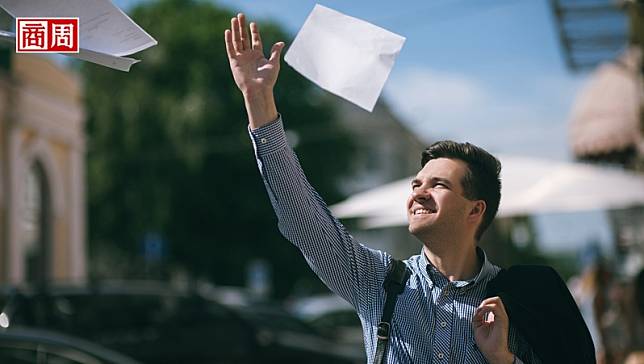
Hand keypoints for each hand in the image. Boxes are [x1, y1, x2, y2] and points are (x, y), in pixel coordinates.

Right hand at [224, 13, 284, 127]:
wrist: (258, 90)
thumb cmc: (267, 80)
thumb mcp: (274, 63)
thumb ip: (275, 52)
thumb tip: (281, 42)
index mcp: (258, 56)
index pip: (255, 40)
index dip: (254, 32)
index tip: (253, 24)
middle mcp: (248, 56)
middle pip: (244, 38)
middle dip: (242, 27)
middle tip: (240, 16)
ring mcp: (241, 58)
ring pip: (237, 41)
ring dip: (235, 30)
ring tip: (234, 19)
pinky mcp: (234, 62)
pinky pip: (230, 49)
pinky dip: (229, 40)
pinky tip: (228, 31)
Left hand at [472, 296, 514, 363]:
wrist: (492, 351)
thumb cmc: (486, 342)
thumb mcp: (478, 325)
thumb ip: (477, 316)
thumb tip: (478, 309)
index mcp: (495, 317)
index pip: (492, 303)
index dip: (482, 304)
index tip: (477, 313)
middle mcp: (499, 316)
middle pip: (496, 299)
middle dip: (485, 301)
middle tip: (479, 311)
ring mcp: (502, 317)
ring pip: (497, 300)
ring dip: (484, 304)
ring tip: (480, 312)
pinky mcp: (502, 319)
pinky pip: (494, 307)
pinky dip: (485, 308)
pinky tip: (481, 314)